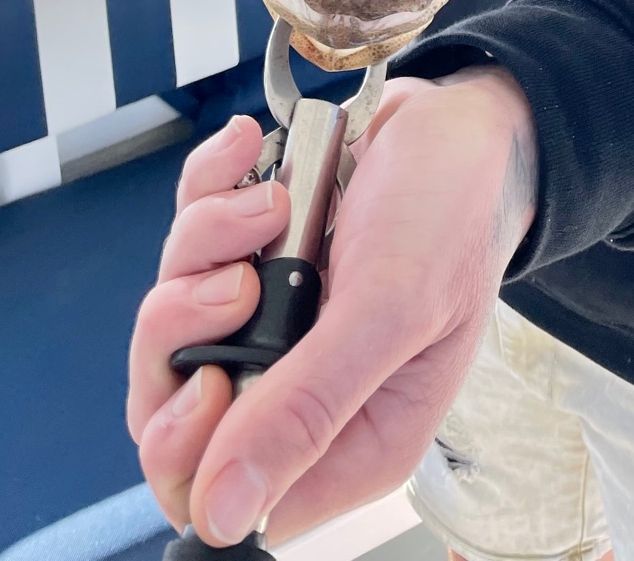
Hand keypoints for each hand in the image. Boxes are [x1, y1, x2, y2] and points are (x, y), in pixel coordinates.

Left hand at [129, 68, 537, 546]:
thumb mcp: (391, 309)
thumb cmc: (453, 210)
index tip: (214, 372)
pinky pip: (188, 237)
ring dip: (207, 240)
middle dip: (183, 328)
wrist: (460, 117)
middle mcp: (302, 389)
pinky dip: (211, 187)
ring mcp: (272, 320)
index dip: (191, 445)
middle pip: (175, 405)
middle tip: (239, 280)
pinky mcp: (254, 255)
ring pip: (173, 314)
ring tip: (274, 203)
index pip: (222, 497)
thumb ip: (307, 410)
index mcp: (350, 438)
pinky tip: (253, 156)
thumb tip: (223, 516)